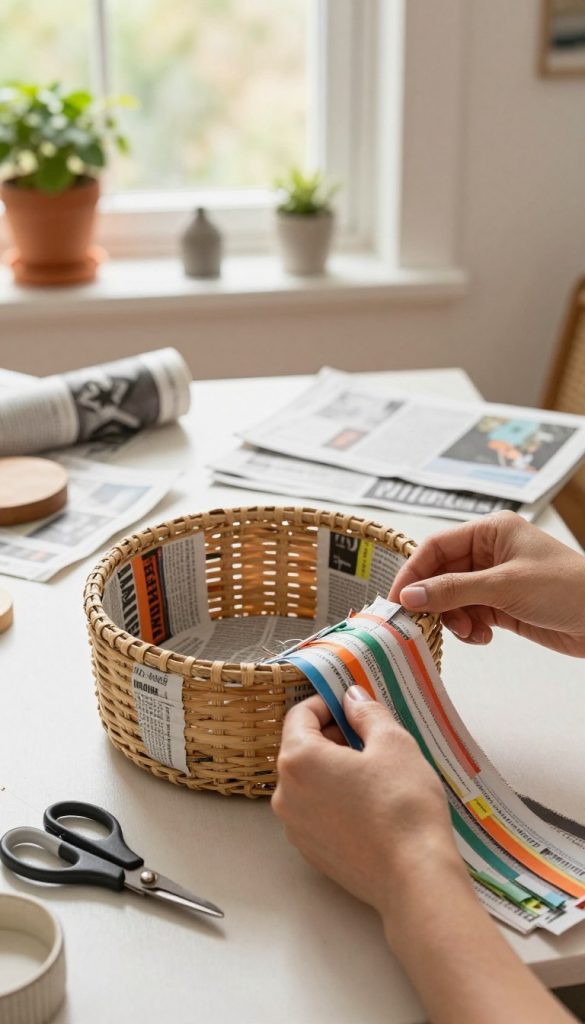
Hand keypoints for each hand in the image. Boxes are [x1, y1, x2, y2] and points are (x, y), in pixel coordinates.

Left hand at [274, 689, 575, 1023]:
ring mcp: (294, 826)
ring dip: (332, 767)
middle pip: (301, 748)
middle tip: (370, 735)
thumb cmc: (403, 805)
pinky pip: (314, 810)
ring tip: (373, 770)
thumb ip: (368, 713)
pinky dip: (333, 797)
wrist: (414, 878)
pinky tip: (368, 803)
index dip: (327, 703)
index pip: (300, 715)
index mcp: (298, 760)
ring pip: (307, 781)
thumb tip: (353, 697)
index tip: (352, 704)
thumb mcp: (394, 744)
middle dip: (331, 735)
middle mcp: (285, 793)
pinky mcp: (310, 851)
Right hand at [389, 511, 584, 656]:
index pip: (436, 547)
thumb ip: (453, 590)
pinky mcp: (502, 606)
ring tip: (470, 632)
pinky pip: (469, 615)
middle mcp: (490, 552)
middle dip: (435, 601)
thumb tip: (409, 595)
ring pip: (452, 599)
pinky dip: (470, 629)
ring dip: (454, 619)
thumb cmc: (566, 587)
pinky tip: (485, 636)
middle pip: (440, 575)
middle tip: (424, 623)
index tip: (397, 599)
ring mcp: (495, 580)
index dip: (413, 572)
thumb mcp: (504, 586)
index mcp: (490, 531)